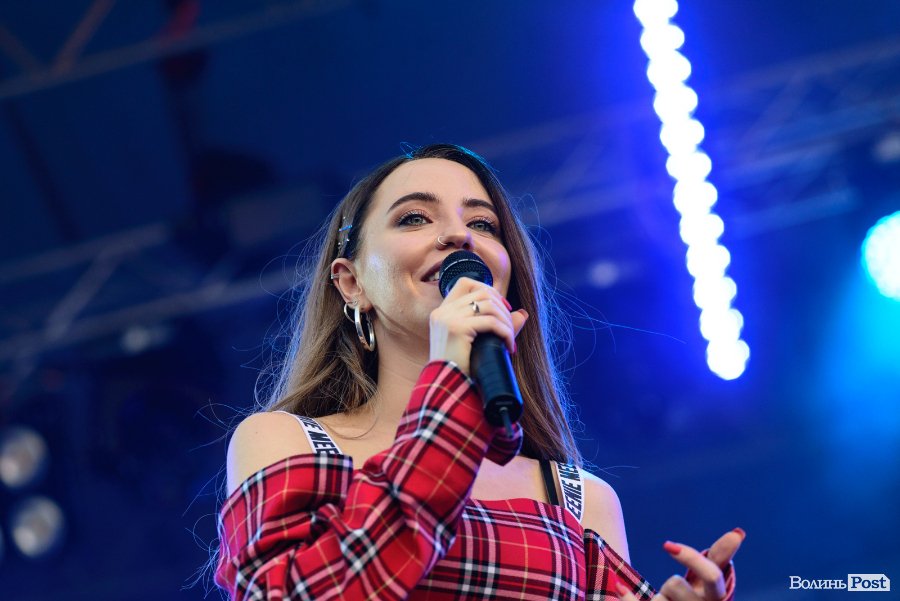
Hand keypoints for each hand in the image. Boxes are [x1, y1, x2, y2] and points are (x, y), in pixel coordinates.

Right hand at [428, 277, 528, 374]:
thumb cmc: (462, 369)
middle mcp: (442, 312)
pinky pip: (490, 322)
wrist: (448, 390)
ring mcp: (447, 319)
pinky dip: (505, 332)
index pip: (465, 283)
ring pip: (489, 305)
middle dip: (503, 307)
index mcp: (441, 312)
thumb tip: (523, 313)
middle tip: (511, 329)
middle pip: (482, 291)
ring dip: (506, 321)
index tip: (503, 307)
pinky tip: (509, 347)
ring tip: (510, 339)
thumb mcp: (479, 342)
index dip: (488, 289)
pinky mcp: (456, 329)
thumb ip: (498, 325)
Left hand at [616, 528, 744, 600]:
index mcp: (715, 598)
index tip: (666, 544)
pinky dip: (628, 599)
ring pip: (658, 599)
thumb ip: (721, 555)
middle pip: (675, 584)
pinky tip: (620, 587)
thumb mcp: (710, 578)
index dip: (690, 558)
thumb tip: (738, 531)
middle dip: (672, 584)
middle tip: (674, 591)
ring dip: (658, 597)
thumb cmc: (697, 596)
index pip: (710, 575)